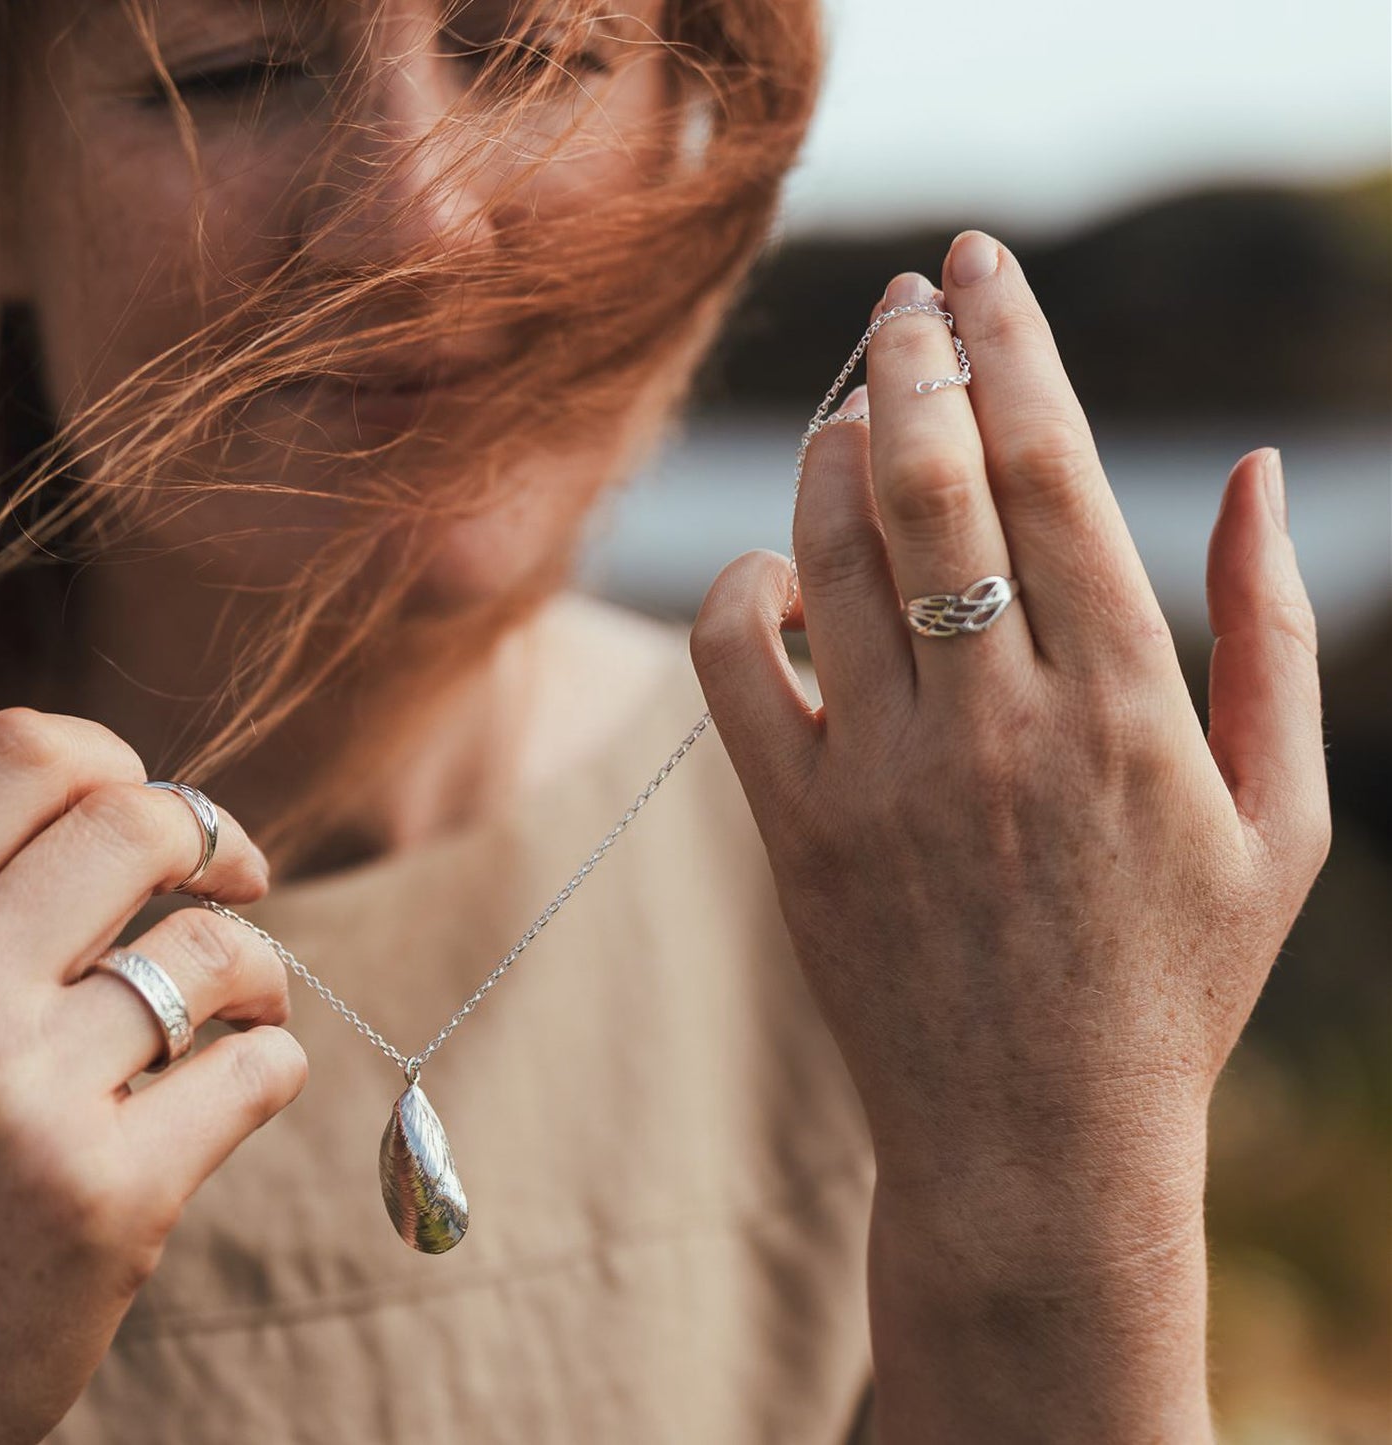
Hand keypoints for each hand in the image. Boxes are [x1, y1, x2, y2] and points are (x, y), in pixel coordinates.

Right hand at [0, 711, 305, 1444]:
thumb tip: (128, 806)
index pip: (26, 757)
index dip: (117, 765)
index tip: (161, 823)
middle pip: (142, 825)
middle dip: (217, 842)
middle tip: (242, 882)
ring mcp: (16, 1093)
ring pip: (218, 949)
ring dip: (259, 972)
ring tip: (247, 1006)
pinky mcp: (99, 1196)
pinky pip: (256, 1069)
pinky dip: (269, 1064)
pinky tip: (236, 1089)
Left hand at [690, 231, 1328, 1233]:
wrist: (1036, 1144)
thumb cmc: (1168, 982)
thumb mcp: (1273, 819)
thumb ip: (1272, 635)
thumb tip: (1254, 470)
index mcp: (1130, 706)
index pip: (1053, 468)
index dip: (1010, 343)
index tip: (979, 268)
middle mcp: (1002, 727)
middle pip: (934, 479)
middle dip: (916, 356)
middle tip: (908, 296)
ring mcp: (887, 780)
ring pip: (830, 551)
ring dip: (831, 451)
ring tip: (859, 413)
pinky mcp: (800, 831)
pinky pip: (735, 664)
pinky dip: (744, 587)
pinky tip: (783, 572)